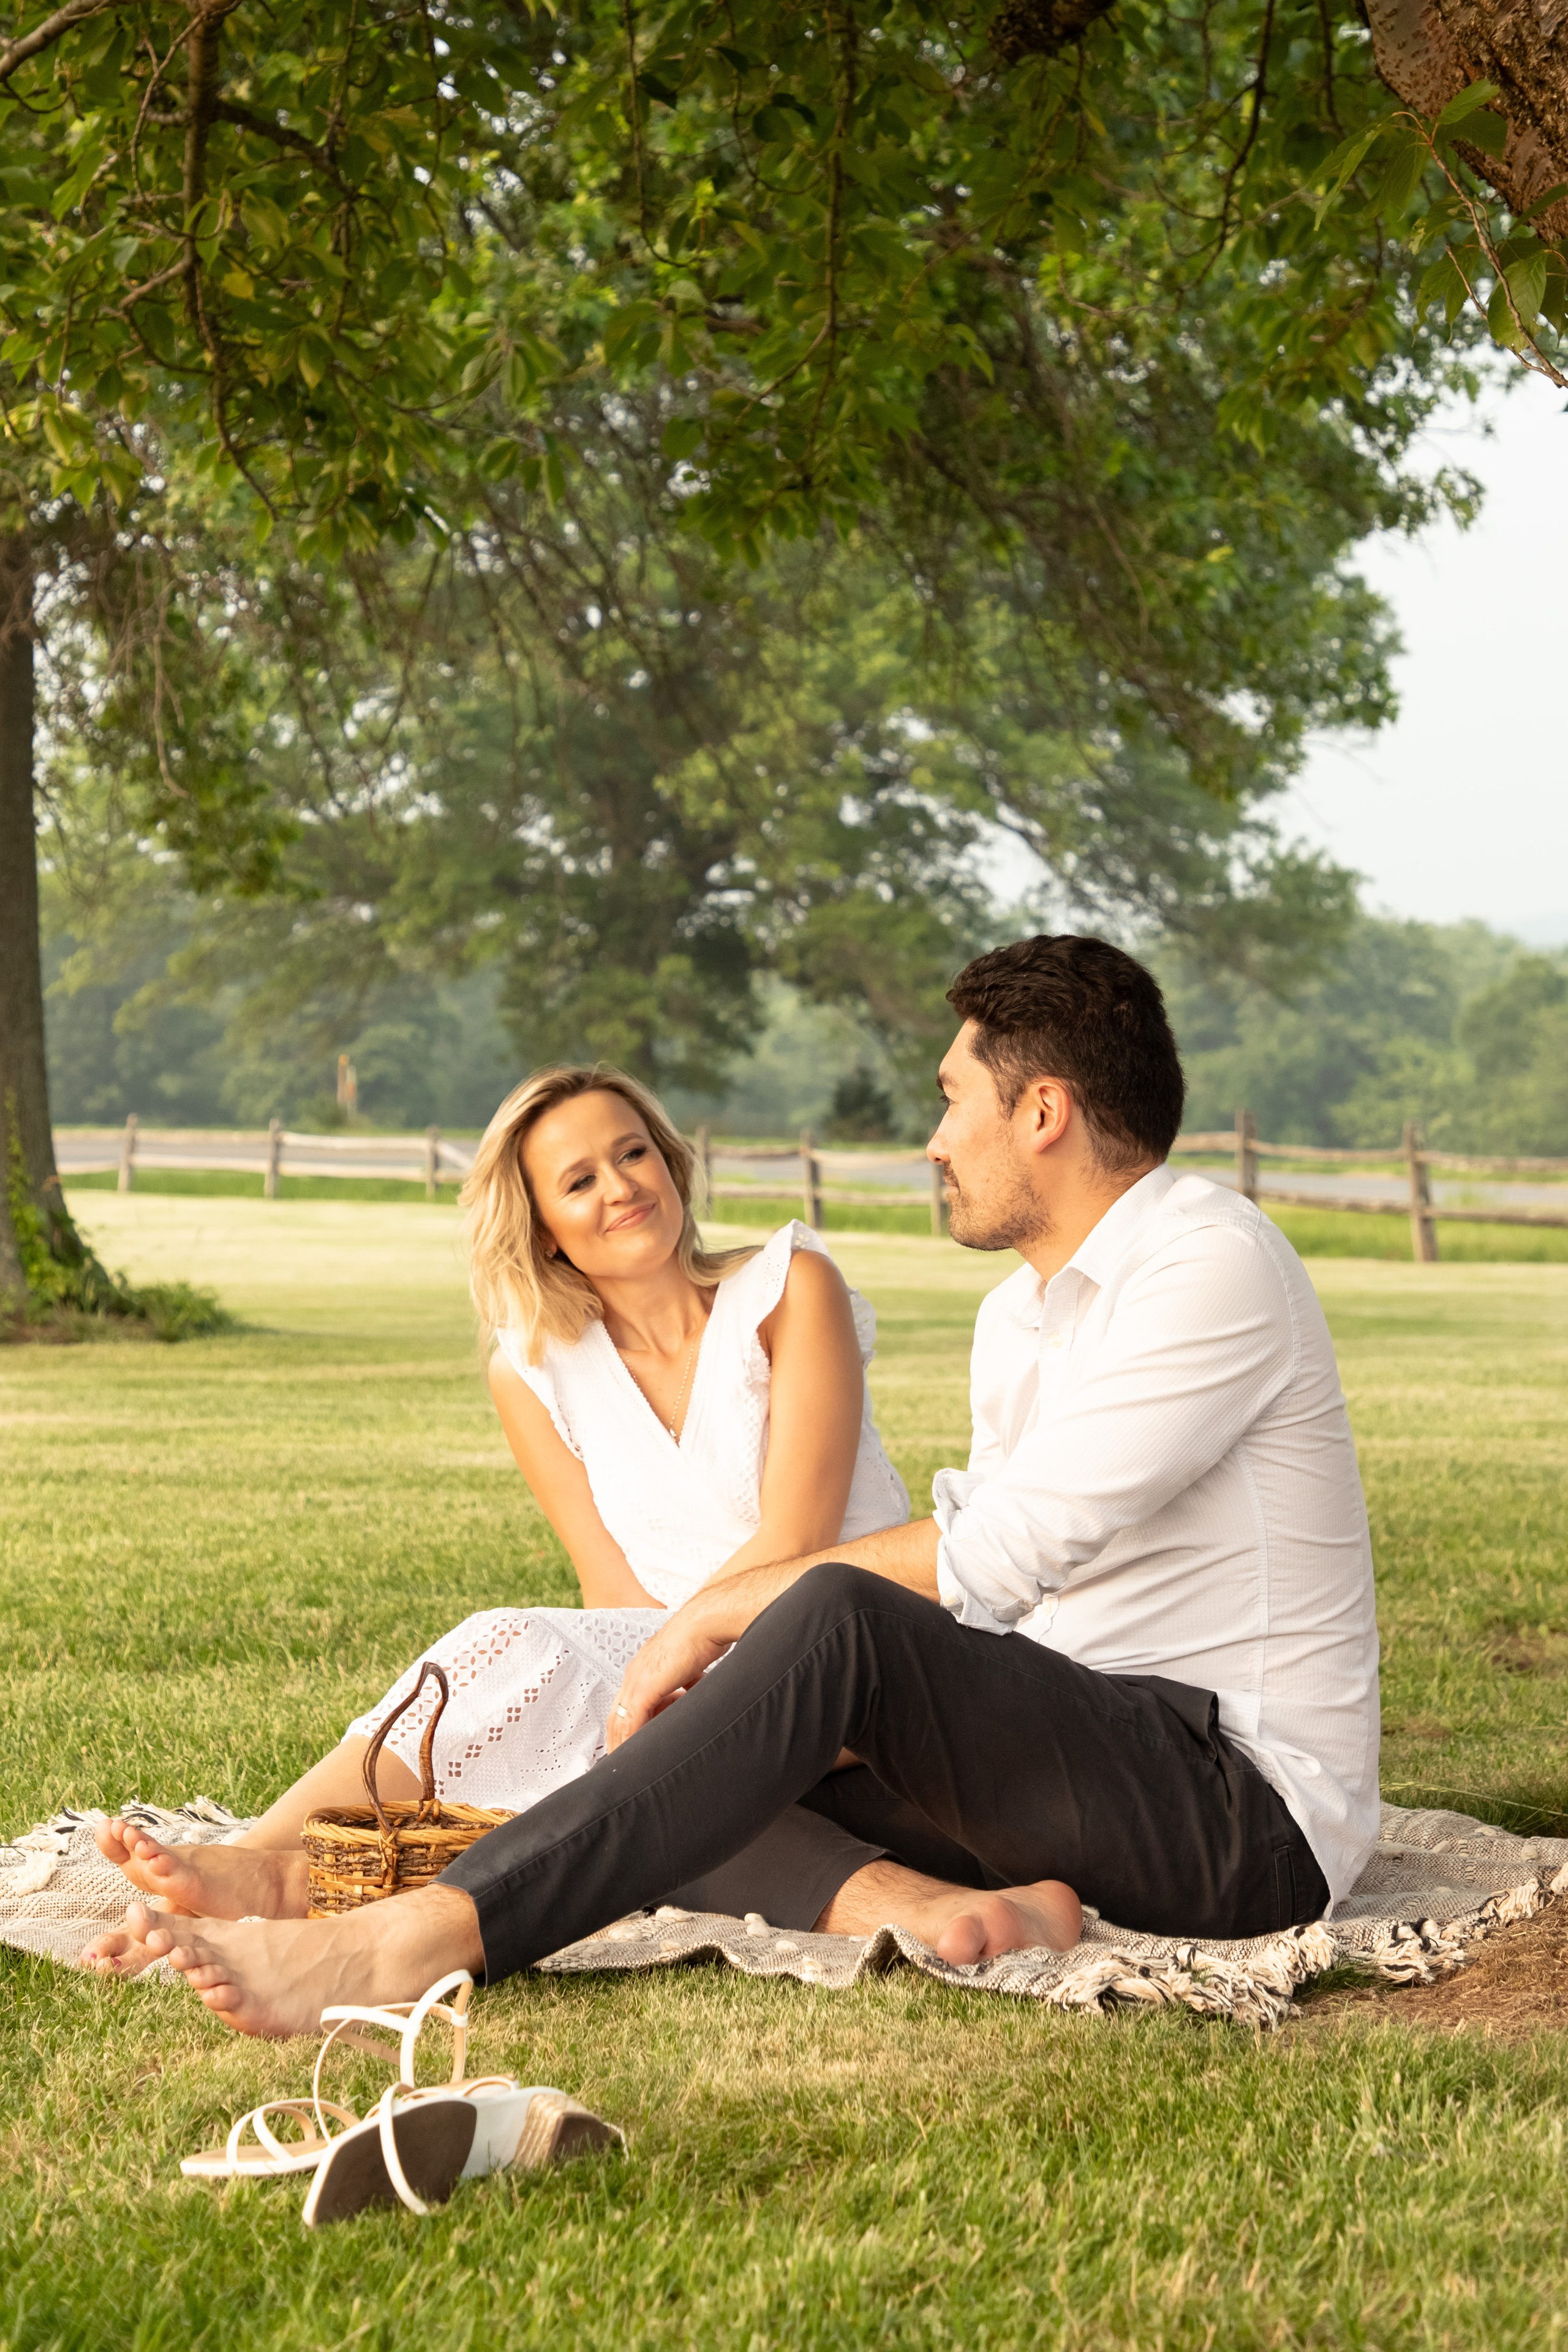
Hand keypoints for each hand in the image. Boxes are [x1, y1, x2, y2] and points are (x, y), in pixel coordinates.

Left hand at [606, 1594, 735, 1748]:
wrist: (708, 1621)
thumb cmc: (704, 1637)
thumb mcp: (691, 1666)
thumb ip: (686, 1682)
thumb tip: (694, 1692)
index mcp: (644, 1667)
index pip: (625, 1703)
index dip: (625, 1725)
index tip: (629, 1743)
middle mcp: (636, 1672)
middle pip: (616, 1714)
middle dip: (618, 1739)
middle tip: (620, 1762)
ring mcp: (638, 1678)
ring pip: (621, 1720)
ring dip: (623, 1743)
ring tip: (628, 1764)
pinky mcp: (646, 1686)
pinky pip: (633, 1720)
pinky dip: (632, 1739)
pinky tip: (637, 1755)